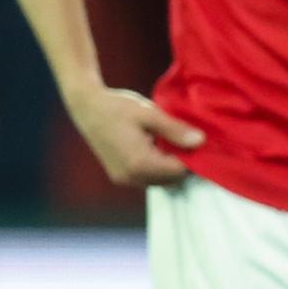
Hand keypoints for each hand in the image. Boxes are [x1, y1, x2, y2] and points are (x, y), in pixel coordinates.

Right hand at [66, 84, 204, 187]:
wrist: (87, 107)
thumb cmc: (117, 106)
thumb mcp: (149, 114)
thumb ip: (175, 130)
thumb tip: (200, 141)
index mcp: (140, 163)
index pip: (179, 171)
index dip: (191, 156)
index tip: (197, 140)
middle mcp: (132, 177)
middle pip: (170, 180)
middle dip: (181, 163)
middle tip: (185, 139)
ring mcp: (124, 179)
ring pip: (159, 181)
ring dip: (168, 166)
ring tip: (169, 141)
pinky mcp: (119, 176)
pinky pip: (146, 178)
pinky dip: (155, 167)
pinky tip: (155, 147)